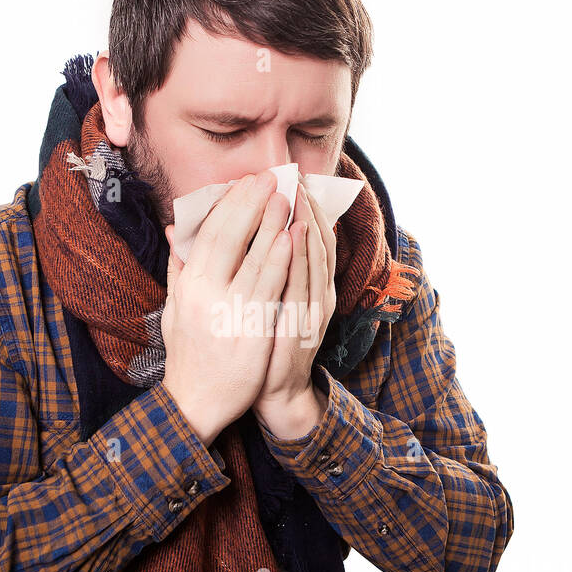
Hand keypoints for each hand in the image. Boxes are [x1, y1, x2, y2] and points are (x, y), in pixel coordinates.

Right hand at [161, 169, 292, 445]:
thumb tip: (174, 230)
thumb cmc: (189, 353)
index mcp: (187, 285)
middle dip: (253, 202)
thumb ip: (178, 267)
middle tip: (272, 177)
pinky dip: (283, 256)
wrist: (198, 402)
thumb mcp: (175, 307)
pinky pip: (272, 285)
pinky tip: (294, 235)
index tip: (247, 181)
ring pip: (255, 255)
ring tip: (288, 195)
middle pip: (231, 235)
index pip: (210, 232)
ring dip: (273, 221)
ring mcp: (230, 310)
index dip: (230, 203)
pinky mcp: (253, 328)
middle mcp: (205, 293)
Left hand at [251, 180, 337, 437]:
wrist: (276, 394)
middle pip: (317, 242)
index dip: (305, 208)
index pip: (311, 238)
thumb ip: (262, 266)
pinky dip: (300, 260)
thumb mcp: (266, 298)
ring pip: (314, 260)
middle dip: (309, 208)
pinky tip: (294, 236)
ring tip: (300, 194)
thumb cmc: (266, 342)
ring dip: (308, 225)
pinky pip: (301, 288)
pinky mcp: (302, 329)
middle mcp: (317, 294)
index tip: (293, 179)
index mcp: (308, 285)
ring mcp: (312, 312)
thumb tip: (254, 232)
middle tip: (298, 177)